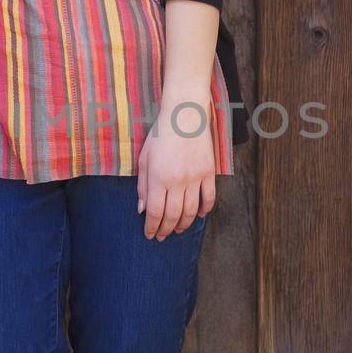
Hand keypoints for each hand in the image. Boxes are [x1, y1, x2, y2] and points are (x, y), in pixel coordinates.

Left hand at [136, 93, 215, 239]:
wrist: (185, 115)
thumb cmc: (160, 135)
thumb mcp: (145, 159)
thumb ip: (143, 186)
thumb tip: (142, 210)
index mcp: (159, 178)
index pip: (155, 212)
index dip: (152, 227)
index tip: (150, 235)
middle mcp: (178, 181)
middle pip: (173, 215)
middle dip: (166, 229)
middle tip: (162, 236)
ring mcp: (195, 178)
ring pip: (191, 210)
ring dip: (184, 224)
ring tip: (178, 230)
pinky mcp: (208, 173)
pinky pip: (209, 197)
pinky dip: (205, 210)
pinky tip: (200, 216)